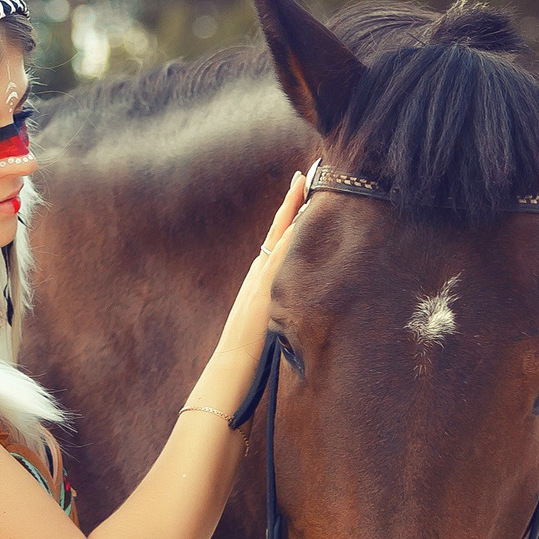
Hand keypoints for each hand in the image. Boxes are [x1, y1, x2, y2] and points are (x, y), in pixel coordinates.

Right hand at [211, 165, 311, 375]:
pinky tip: (305, 214)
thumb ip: (276, 312)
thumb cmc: (248, 353)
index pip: (277, 242)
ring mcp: (261, 276)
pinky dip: (293, 232)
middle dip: (291, 201)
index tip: (299, 196)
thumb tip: (289, 313)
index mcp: (260, 280)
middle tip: (302, 174)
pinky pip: (283, 252)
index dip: (288, 219)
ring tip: (306, 182)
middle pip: (278, 229)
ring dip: (294, 208)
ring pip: (281, 235)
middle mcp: (259, 272)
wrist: (232, 363)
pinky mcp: (266, 285)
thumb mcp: (265, 326)